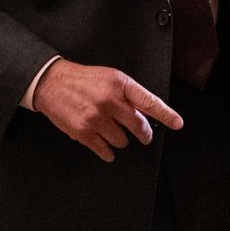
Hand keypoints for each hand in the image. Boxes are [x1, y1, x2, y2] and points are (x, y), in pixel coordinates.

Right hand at [33, 60, 182, 162]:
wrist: (52, 83)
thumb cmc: (83, 81)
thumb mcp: (110, 78)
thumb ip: (127, 94)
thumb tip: (144, 113)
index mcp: (119, 84)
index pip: (148, 101)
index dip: (166, 114)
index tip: (177, 123)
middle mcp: (109, 100)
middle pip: (138, 125)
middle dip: (143, 134)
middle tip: (144, 136)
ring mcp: (96, 117)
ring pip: (122, 140)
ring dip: (120, 140)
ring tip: (111, 131)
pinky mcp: (84, 132)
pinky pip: (105, 150)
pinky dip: (108, 152)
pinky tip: (106, 148)